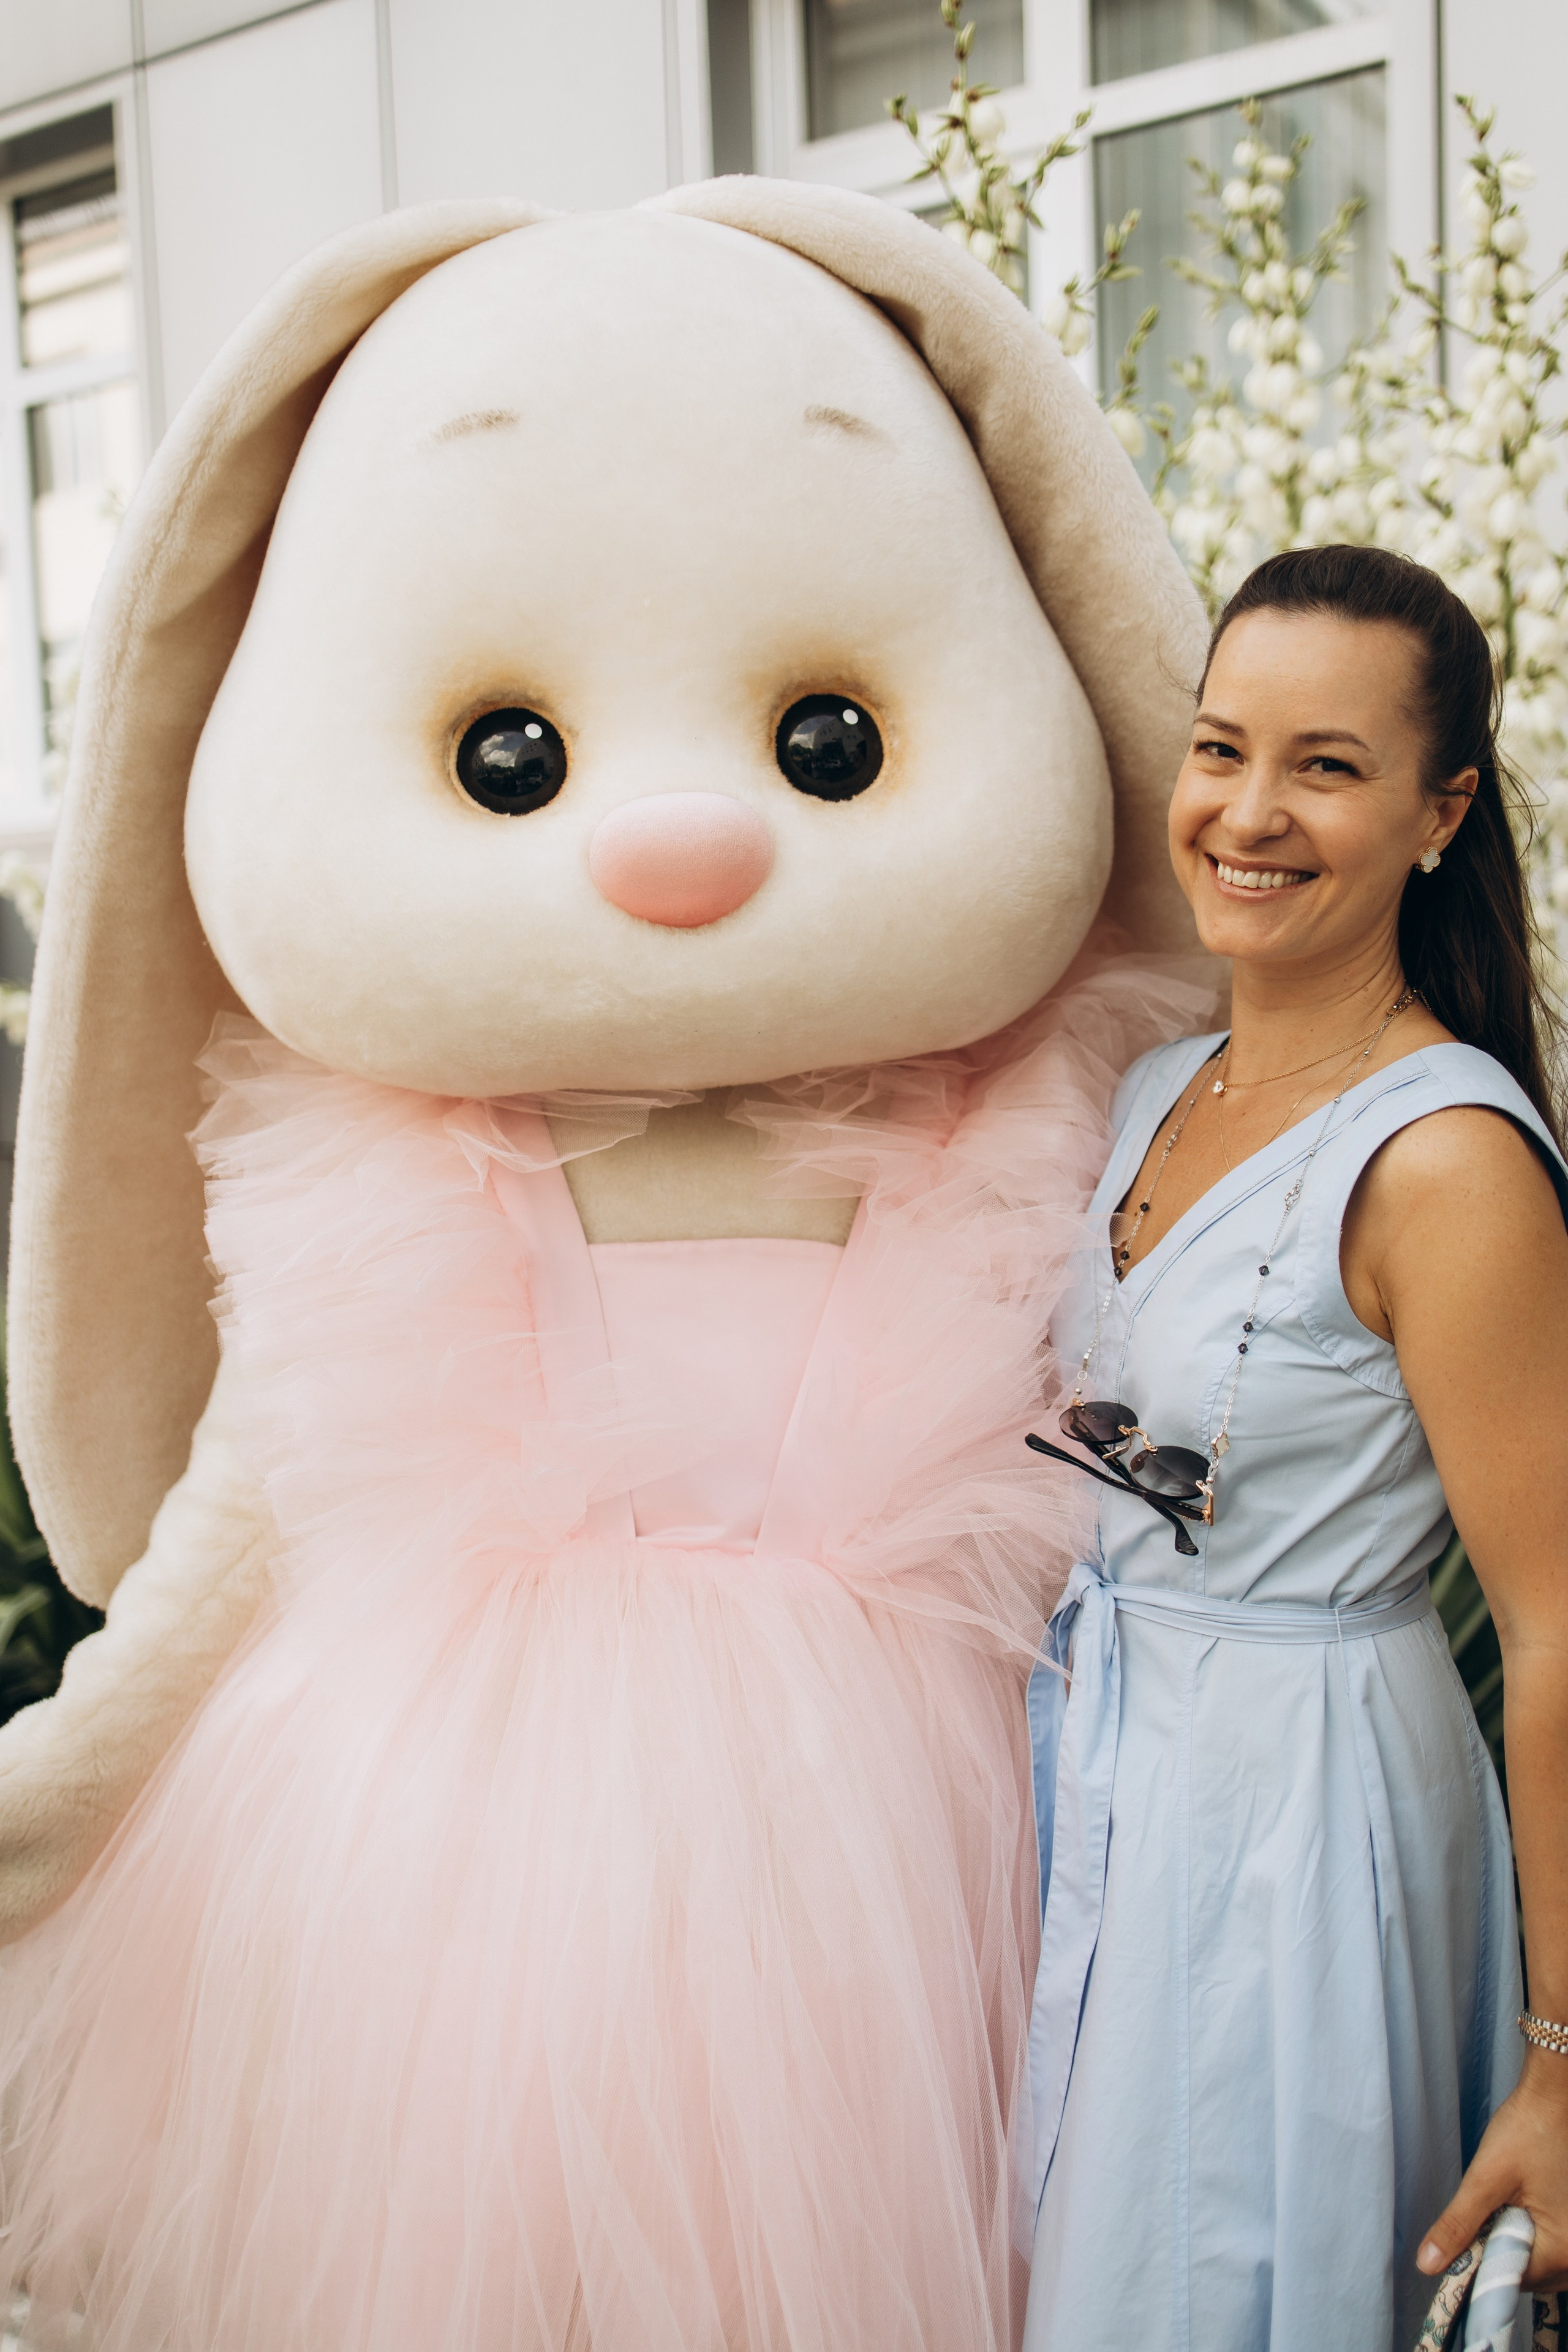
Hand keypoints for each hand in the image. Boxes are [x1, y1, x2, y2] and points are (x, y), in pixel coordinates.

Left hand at [1417, 2052, 1567, 2289]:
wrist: (1552, 2097)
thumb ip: (1458, 2225)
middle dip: (1501, 2251)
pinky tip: (1520, 2202)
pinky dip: (1530, 2230)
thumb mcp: (1485, 2178)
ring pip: (1539, 2259)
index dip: (1483, 2262)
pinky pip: (1550, 2241)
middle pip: (1529, 2273)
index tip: (1466, 2237)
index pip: (1513, 2279)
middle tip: (1489, 2211)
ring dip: (1515, 2240)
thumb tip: (1428, 2265)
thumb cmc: (1525, 2131)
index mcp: (1564, 2249)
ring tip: (1505, 2202)